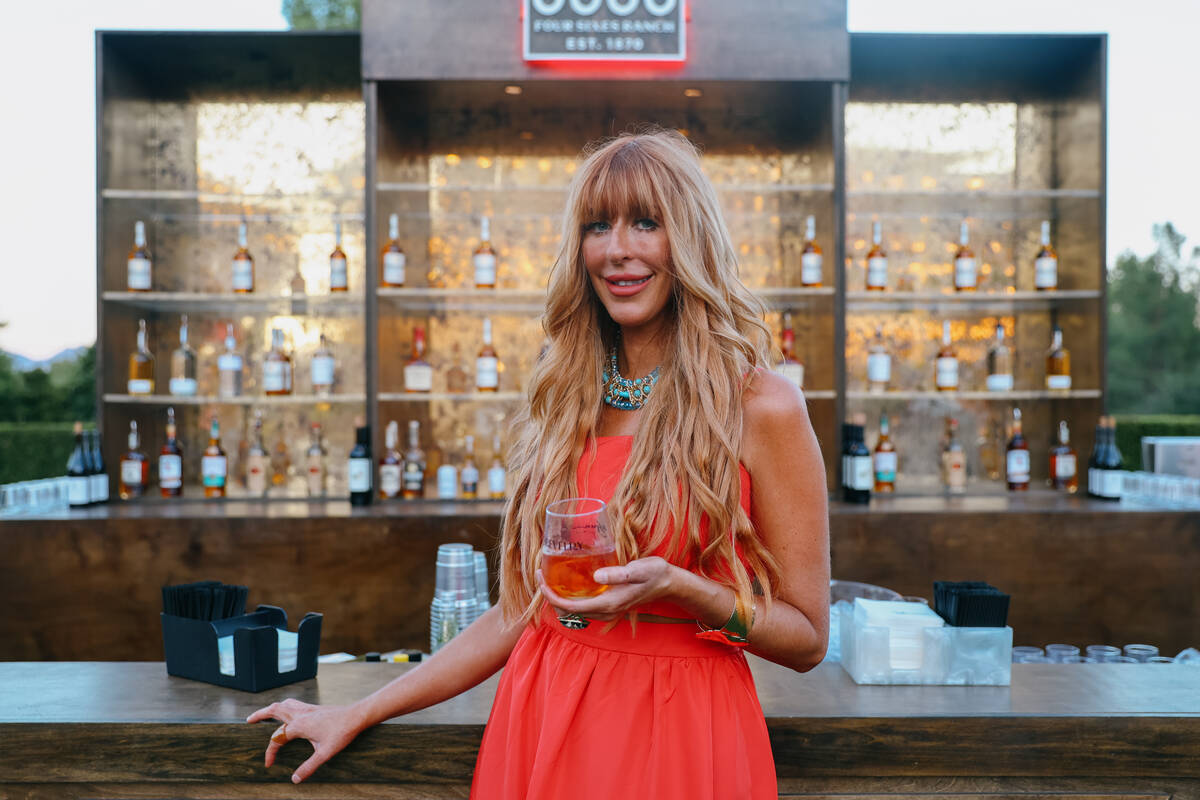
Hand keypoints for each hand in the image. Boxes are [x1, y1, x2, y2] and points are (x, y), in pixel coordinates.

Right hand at [246, 698, 363, 783]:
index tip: (268, 764)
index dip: (270, 752)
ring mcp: (307, 709)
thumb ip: (309, 767)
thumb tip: (295, 779)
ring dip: (272, 708)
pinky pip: (294, 703)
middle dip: (260, 715)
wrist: (356, 716)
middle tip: (249, 720)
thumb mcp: (325, 753)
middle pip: (274, 710)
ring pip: (284, 704)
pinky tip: (288, 711)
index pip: (277, 739)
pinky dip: (285, 706)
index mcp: (299, 726)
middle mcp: (300, 714)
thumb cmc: (342, 733)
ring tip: (264, 713)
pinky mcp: (314, 707)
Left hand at [539, 556, 676, 620]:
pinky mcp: (610, 606)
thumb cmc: (654, 574)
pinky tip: (569, 584)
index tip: (541, 578)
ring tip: (550, 580)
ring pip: (575, 612)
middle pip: (568, 612)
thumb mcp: (638, 569)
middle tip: (541, 576)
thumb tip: (596, 576)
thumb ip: (618, 574)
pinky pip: (584, 608)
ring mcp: (608, 611)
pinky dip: (571, 599)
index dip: (551, 595)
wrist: (669, 584)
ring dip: (560, 600)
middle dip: (551, 597)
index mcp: (608, 603)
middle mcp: (605, 611)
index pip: (570, 606)